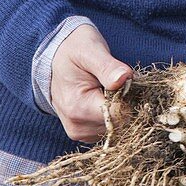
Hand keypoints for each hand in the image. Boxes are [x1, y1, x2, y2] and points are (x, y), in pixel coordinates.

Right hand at [50, 23, 132, 143]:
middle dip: (125, 102)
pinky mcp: (86, 134)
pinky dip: (113, 114)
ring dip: (120, 108)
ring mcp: (81, 133)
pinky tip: (104, 97)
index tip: (123, 79)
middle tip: (112, 80)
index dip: (129, 96)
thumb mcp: (90, 51)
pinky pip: (112, 128)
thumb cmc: (75, 52)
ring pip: (118, 127)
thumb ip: (108, 67)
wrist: (56, 59)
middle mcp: (78, 127)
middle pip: (120, 122)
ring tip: (105, 87)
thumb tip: (124, 78)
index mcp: (78, 108)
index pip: (119, 114)